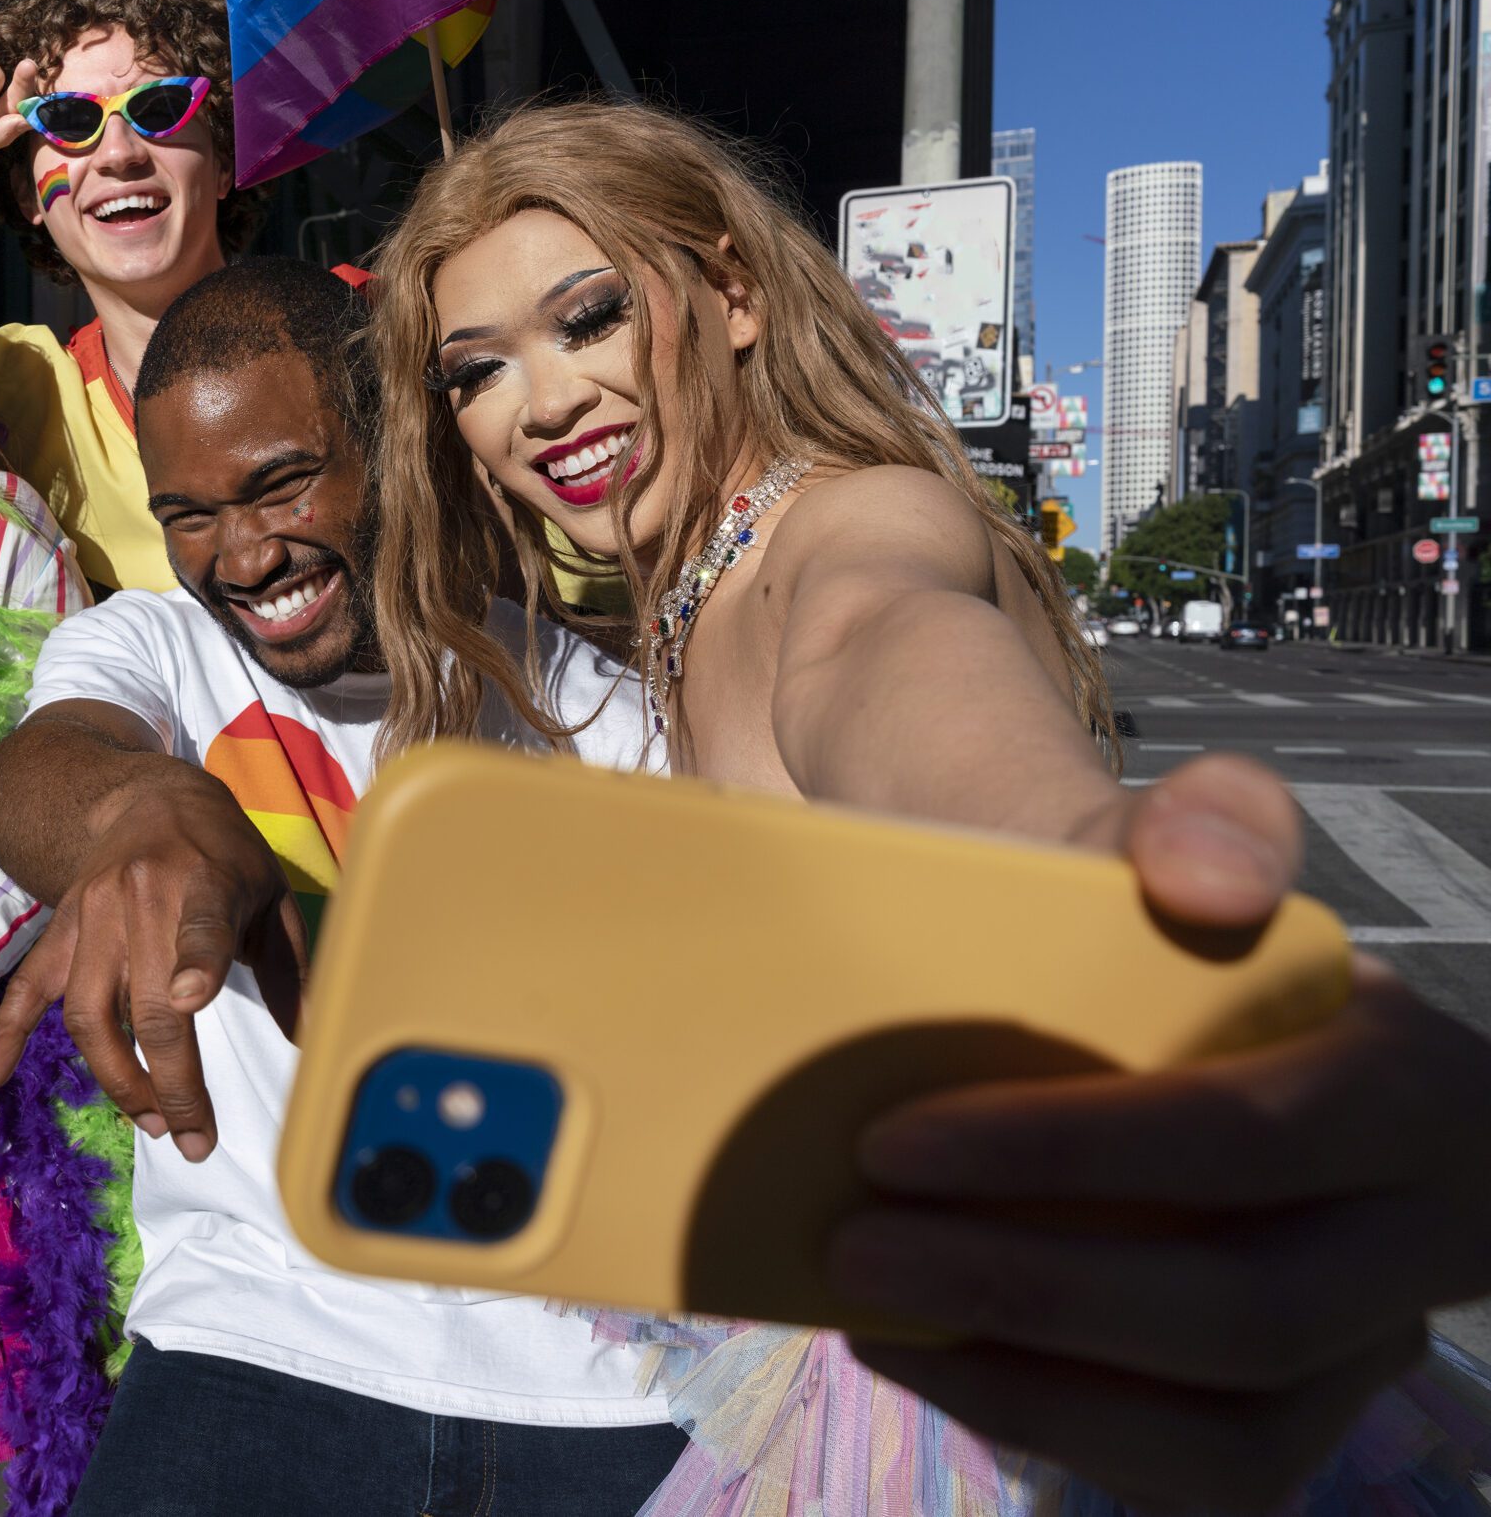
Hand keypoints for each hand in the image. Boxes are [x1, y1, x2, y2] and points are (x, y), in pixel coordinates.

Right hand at [0, 776, 306, 1161]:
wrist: (151, 798)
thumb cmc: (225, 854)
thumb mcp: (271, 896)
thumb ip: (290, 969)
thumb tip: (312, 1042)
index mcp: (205, 880)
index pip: (199, 923)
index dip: (194, 961)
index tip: (192, 998)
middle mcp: (141, 897)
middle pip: (146, 1002)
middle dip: (169, 1080)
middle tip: (193, 1135)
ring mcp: (92, 915)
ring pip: (89, 1010)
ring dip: (116, 1078)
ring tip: (152, 1121)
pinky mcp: (61, 928)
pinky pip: (27, 986)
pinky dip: (7, 1033)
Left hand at [827, 756, 1490, 1509]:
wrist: (1113, 975)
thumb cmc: (1126, 918)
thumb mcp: (1146, 838)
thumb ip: (1194, 822)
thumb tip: (1211, 880)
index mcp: (1406, 1081)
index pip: (1248, 1140)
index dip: (1067, 1159)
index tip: (885, 1144)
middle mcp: (1422, 1232)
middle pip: (1247, 1314)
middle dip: (1029, 1294)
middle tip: (851, 1250)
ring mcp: (1365, 1341)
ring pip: (1232, 1440)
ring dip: (1031, 1389)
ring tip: (872, 1314)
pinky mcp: (1293, 1412)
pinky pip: (1194, 1476)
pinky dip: (1051, 1429)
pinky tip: (929, 1358)